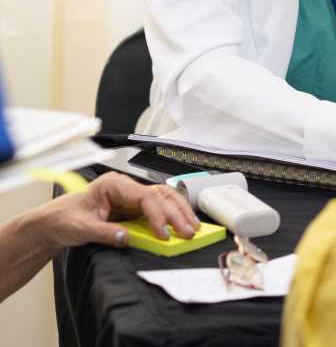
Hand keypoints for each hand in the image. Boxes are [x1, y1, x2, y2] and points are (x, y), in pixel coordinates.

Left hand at [36, 172, 200, 249]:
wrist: (56, 222)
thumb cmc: (65, 219)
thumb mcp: (81, 229)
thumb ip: (105, 233)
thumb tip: (128, 238)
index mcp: (113, 184)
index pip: (145, 196)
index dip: (158, 214)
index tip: (165, 233)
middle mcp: (127, 187)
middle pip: (160, 195)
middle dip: (176, 213)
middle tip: (188, 231)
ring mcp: (133, 196)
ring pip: (165, 198)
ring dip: (180, 212)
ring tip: (192, 227)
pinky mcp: (136, 207)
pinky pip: (160, 207)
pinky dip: (173, 215)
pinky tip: (183, 223)